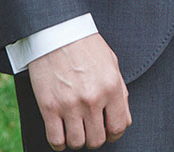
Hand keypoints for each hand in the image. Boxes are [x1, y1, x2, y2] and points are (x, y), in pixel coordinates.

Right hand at [27, 34, 131, 149]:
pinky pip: (56, 140)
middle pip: (97, 139)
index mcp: (111, 87)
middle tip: (90, 128)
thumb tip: (123, 115)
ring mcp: (70, 105)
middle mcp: (92, 99)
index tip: (108, 131)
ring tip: (75, 127)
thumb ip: (120, 90)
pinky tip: (61, 131)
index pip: (119, 127)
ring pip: (77, 142)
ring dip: (77, 139)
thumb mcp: (111, 62)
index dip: (114, 133)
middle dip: (95, 137)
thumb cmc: (85, 45)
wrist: (57, 32)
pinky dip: (59, 142)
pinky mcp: (49, 107)